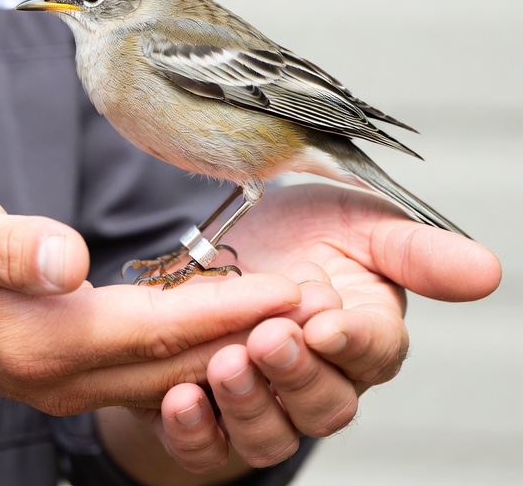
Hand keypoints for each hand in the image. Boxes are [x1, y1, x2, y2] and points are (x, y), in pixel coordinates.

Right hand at [0, 181, 307, 413]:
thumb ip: (6, 245)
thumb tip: (65, 257)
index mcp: (41, 336)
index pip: (158, 327)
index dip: (230, 309)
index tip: (294, 289)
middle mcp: (62, 372)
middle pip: (177, 359)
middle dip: (254, 334)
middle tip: (325, 307)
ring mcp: (64, 380)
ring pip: (168, 372)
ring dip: (233, 346)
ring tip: (292, 316)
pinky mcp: (64, 369)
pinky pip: (146, 370)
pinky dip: (194, 351)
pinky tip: (223, 329)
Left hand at [131, 183, 500, 477]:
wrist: (221, 242)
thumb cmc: (296, 232)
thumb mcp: (352, 222)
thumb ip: (412, 250)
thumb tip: (488, 270)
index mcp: (362, 336)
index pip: (373, 353)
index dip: (350, 344)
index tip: (323, 324)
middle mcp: (320, 381)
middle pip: (325, 405)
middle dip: (295, 374)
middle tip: (266, 338)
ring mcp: (266, 404)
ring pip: (272, 435)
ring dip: (249, 405)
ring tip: (225, 363)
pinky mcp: (211, 417)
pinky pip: (208, 447)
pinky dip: (196, 430)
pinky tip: (181, 400)